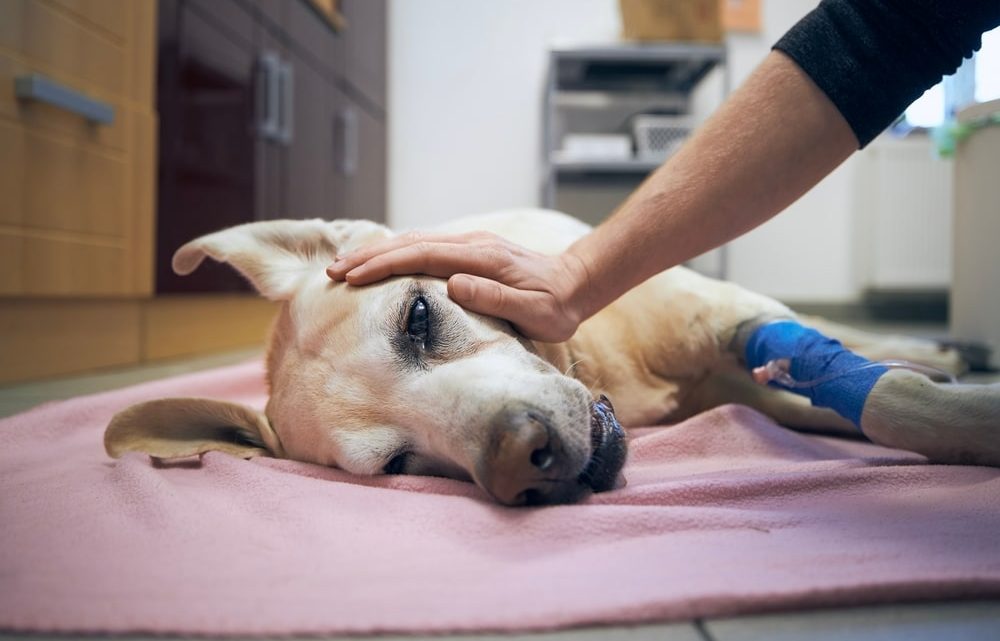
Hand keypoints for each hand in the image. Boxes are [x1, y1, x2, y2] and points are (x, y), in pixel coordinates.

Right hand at [326, 231, 591, 341]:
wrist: (576, 283)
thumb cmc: (556, 306)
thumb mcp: (534, 312)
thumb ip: (495, 297)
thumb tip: (453, 283)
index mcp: (482, 258)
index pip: (422, 256)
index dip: (385, 265)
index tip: (353, 277)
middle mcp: (472, 244)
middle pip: (410, 242)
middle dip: (368, 256)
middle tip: (332, 270)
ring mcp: (470, 244)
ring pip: (414, 241)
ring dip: (377, 252)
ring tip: (344, 266)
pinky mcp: (469, 250)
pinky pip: (424, 246)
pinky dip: (395, 251)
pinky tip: (378, 260)